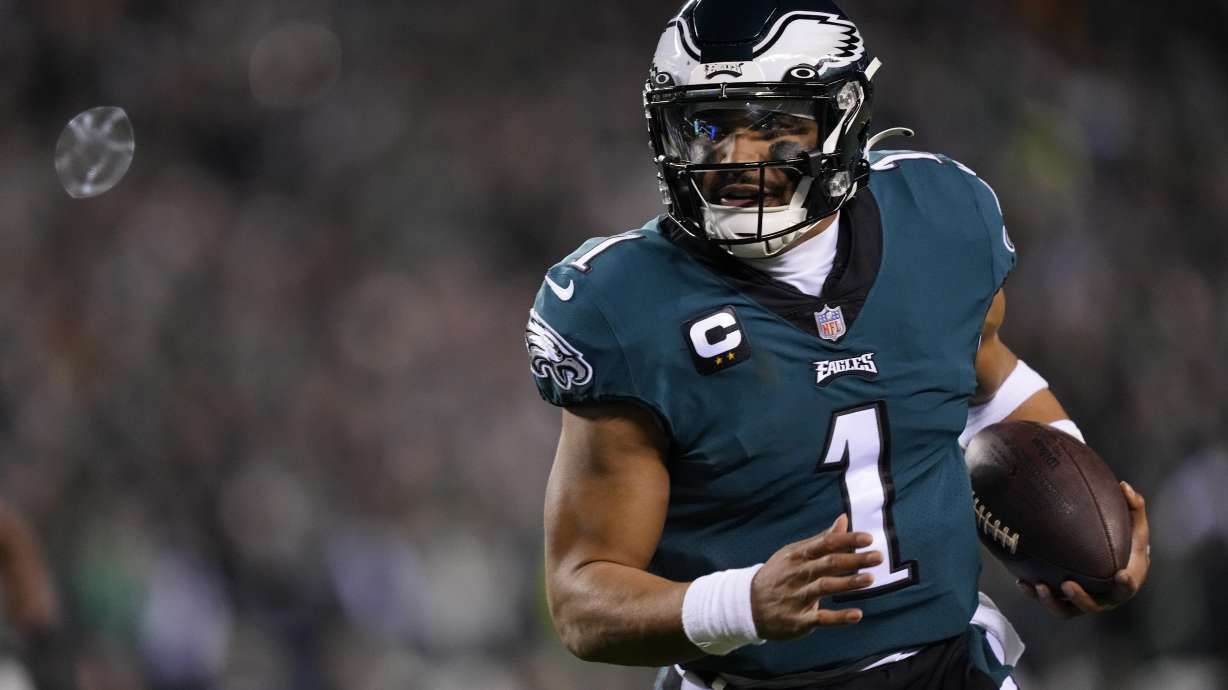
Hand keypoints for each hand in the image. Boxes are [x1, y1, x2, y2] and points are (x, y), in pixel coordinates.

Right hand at [750, 514, 880, 639]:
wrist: (747, 605)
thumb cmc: (779, 575)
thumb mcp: (795, 554)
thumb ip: (822, 539)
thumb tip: (843, 519)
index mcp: (798, 555)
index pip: (825, 544)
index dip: (847, 540)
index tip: (868, 538)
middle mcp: (797, 574)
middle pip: (828, 564)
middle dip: (854, 560)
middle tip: (878, 557)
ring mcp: (797, 597)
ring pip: (825, 587)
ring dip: (848, 583)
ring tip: (870, 579)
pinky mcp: (798, 620)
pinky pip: (820, 618)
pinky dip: (839, 617)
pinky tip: (857, 615)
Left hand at [1017, 481, 1149, 617]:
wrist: (1109, 561)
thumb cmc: (1124, 542)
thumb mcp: (1133, 526)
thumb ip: (1133, 507)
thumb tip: (1125, 486)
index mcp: (1124, 581)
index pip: (1128, 586)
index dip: (1126, 583)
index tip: (1121, 574)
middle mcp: (1103, 597)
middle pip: (1094, 605)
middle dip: (1081, 598)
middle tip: (1067, 584)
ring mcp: (1082, 601)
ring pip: (1067, 610)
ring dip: (1052, 602)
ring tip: (1039, 586)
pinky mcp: (1063, 600)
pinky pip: (1048, 601)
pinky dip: (1034, 593)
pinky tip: (1021, 582)